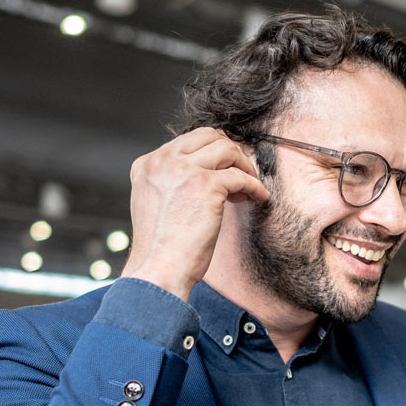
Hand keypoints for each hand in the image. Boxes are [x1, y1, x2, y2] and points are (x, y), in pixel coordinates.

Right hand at [120, 128, 269, 297]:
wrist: (160, 270)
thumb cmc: (161, 249)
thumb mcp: (156, 204)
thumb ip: (171, 182)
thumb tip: (205, 173)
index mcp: (147, 165)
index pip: (188, 142)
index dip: (212, 155)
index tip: (224, 173)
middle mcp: (162, 162)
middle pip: (208, 136)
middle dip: (231, 153)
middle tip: (242, 174)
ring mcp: (183, 170)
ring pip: (227, 149)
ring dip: (244, 167)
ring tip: (250, 187)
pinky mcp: (205, 185)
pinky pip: (241, 177)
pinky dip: (255, 187)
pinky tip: (259, 198)